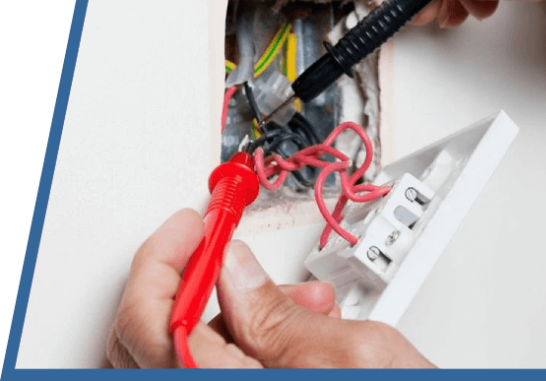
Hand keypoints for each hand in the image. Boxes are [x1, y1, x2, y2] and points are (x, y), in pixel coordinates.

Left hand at [106, 209, 434, 367]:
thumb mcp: (354, 355)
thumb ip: (280, 311)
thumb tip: (232, 267)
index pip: (151, 321)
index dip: (163, 260)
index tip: (194, 222)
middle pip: (151, 336)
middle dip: (193, 274)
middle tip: (214, 237)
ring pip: (186, 350)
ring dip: (232, 305)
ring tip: (296, 290)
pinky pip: (221, 363)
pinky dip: (248, 333)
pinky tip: (295, 318)